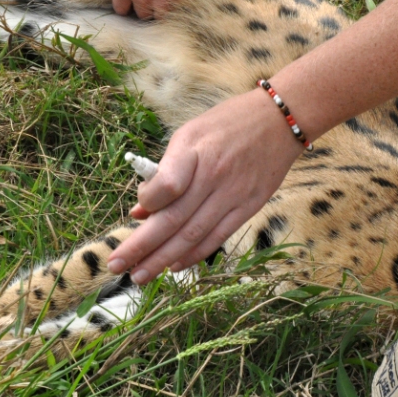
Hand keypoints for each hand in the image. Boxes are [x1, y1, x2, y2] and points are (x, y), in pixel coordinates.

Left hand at [106, 86, 302, 283]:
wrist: (280, 121)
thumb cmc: (227, 123)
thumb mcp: (190, 135)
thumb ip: (165, 171)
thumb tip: (141, 210)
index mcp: (194, 150)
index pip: (166, 185)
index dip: (147, 202)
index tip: (135, 211)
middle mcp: (213, 175)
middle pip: (173, 218)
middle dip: (142, 246)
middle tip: (117, 265)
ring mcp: (233, 194)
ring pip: (193, 234)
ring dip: (163, 258)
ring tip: (140, 275)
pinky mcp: (249, 207)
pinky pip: (217, 237)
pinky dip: (194, 254)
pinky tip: (174, 266)